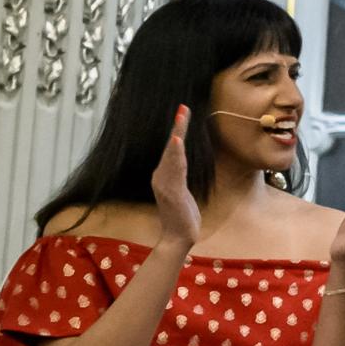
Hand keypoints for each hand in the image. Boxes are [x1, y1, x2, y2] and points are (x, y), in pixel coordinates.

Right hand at [153, 105, 200, 250]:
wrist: (178, 238)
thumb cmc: (182, 216)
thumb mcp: (182, 192)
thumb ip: (180, 177)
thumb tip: (181, 164)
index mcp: (164, 175)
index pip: (172, 148)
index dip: (177, 131)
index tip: (182, 112)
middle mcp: (160, 176)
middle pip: (171, 147)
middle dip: (178, 127)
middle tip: (183, 108)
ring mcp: (164, 183)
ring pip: (173, 154)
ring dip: (177, 134)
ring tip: (181, 117)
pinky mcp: (171, 190)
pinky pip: (174, 169)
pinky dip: (175, 154)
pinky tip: (177, 141)